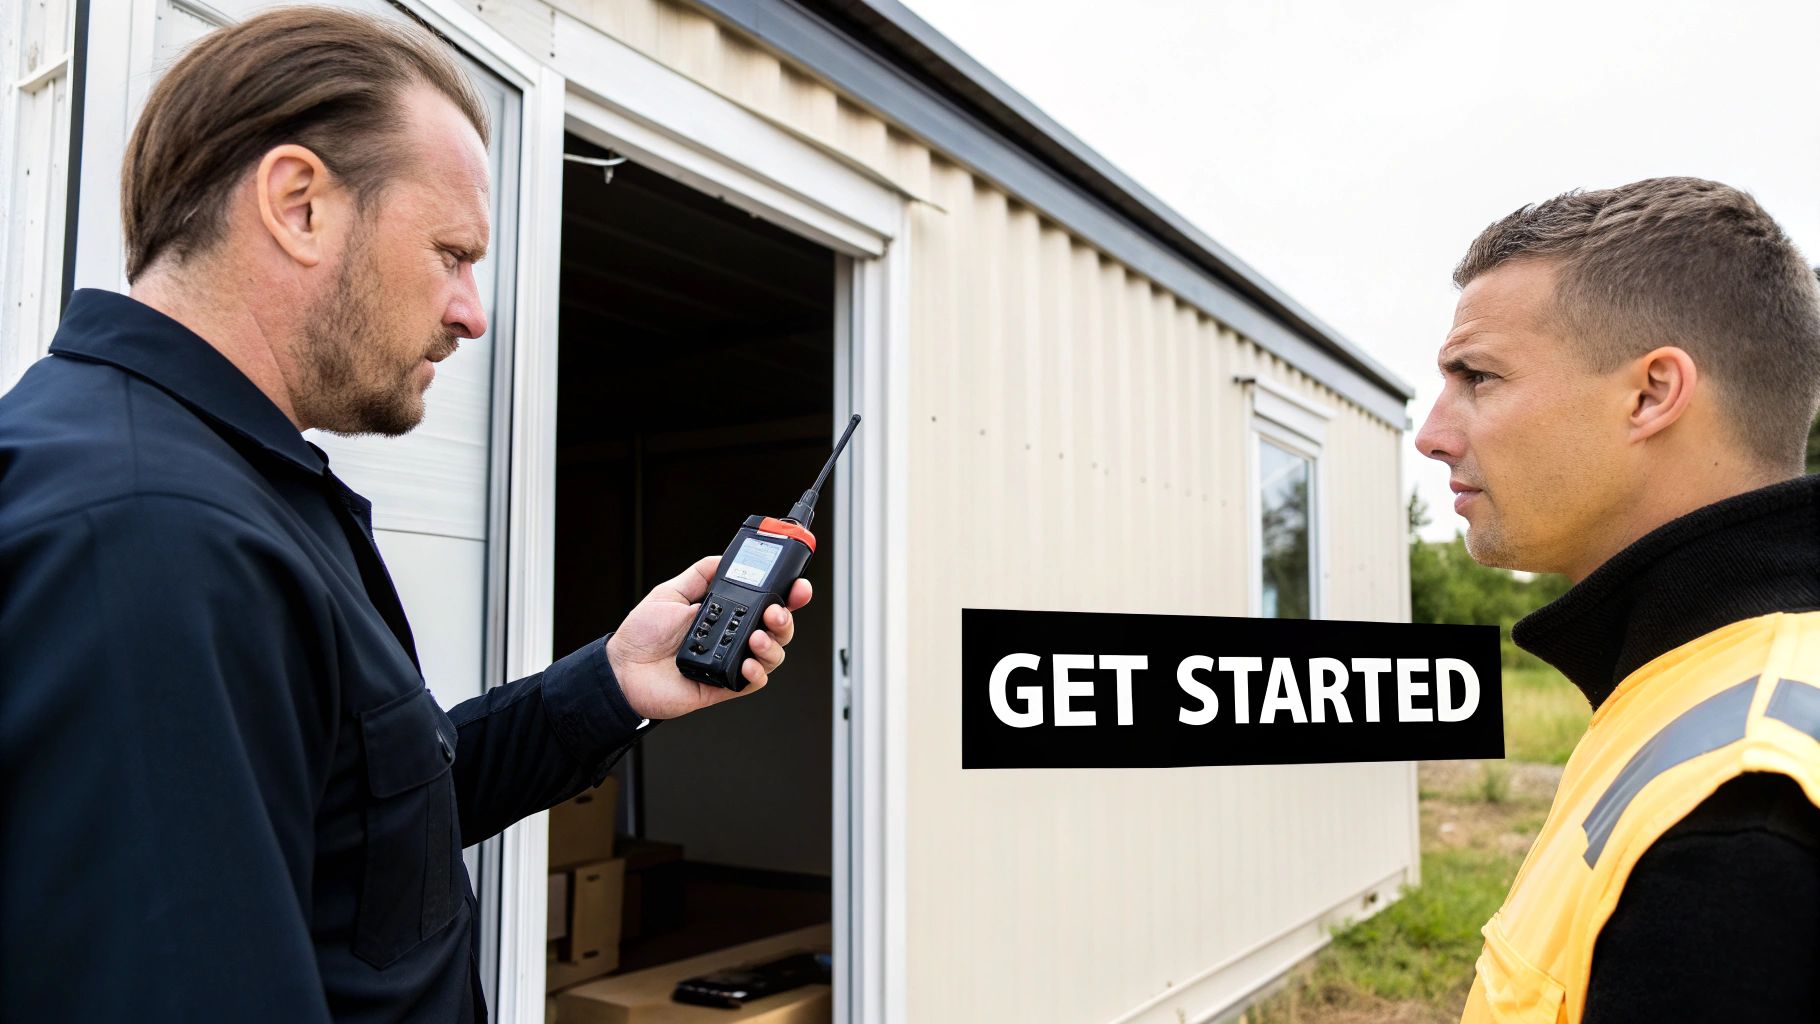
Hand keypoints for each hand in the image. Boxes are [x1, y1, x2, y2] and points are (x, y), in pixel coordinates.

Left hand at [605, 555, 812, 719]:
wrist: (622, 670)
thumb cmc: (642, 636)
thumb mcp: (671, 593)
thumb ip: (700, 574)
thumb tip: (724, 557)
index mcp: (726, 613)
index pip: (766, 602)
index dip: (788, 594)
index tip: (797, 585)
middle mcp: (734, 637)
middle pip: (778, 628)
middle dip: (786, 618)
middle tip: (775, 611)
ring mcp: (731, 661)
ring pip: (773, 655)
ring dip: (773, 644)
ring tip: (758, 638)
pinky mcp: (725, 685)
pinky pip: (753, 682)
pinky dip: (757, 673)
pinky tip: (748, 663)